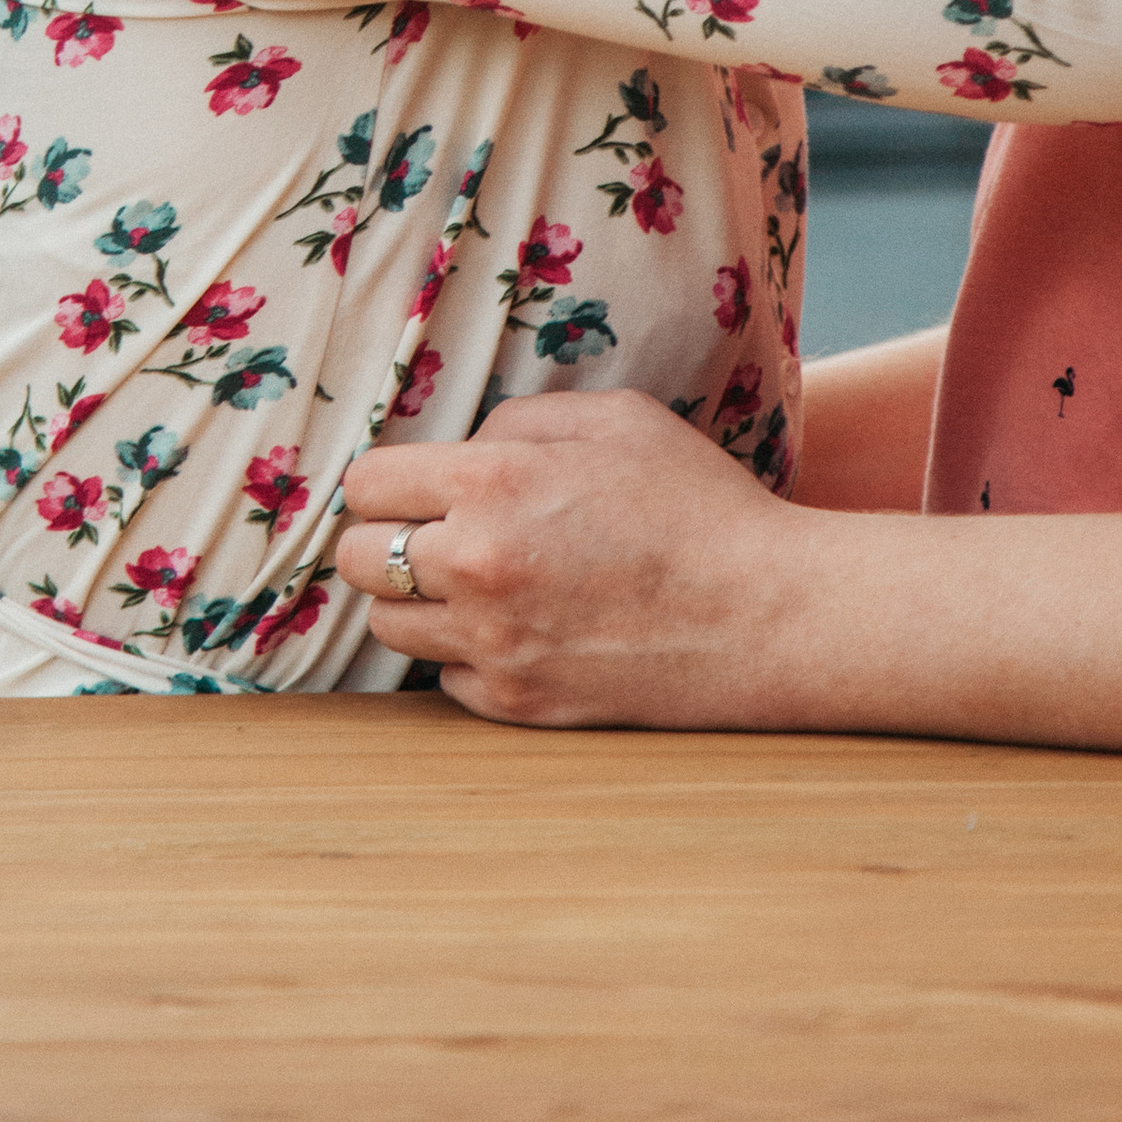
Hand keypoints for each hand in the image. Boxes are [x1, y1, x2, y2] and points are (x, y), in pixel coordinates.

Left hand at [333, 391, 798, 726]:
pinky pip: (445, 678)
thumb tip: (459, 448)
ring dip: (416, 600)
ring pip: (388, 626)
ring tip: (471, 582)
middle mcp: (475, 568)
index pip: (364, 484)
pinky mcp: (517, 704)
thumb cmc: (698, 502)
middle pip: (355, 559)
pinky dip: (465, 655)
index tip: (410, 486)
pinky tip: (516, 628)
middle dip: (382, 540)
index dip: (384, 481)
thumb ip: (518, 420)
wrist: (767, 614)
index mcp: (491, 484)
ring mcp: (493, 645)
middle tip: (430, 533)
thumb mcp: (615, 418)